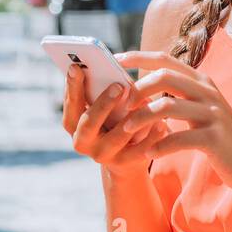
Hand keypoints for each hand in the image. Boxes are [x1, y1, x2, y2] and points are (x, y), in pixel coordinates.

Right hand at [61, 63, 167, 177]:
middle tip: (118, 86)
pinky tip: (161, 123)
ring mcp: (103, 156)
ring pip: (115, 138)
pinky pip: (138, 151)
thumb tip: (114, 70)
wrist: (125, 159)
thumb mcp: (104, 108)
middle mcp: (83, 142)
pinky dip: (150, 136)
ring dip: (130, 119)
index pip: (71, 105)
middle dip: (102, 104)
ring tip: (145, 100)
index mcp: (74, 124)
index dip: (72, 87)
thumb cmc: (113, 121)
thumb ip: (103, 92)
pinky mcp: (124, 164)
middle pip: (88, 123)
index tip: (77, 67)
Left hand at [115, 51, 231, 188]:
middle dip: (137, 89)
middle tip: (120, 106)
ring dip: (141, 117)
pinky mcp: (214, 138)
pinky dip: (159, 145)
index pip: (166, 59)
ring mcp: (212, 114)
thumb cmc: (217, 136)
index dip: (139, 56)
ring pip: (167, 106)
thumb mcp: (200, 109)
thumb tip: (142, 87)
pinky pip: (179, 138)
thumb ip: (178, 95)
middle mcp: (207, 92)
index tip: (116, 59)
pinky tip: (149, 153)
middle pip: (164, 76)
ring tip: (125, 130)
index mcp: (201, 82)